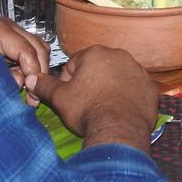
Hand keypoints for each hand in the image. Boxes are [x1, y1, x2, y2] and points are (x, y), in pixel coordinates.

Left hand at [0, 18, 49, 103]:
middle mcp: (8, 27)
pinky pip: (31, 50)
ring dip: (38, 69)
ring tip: (30, 90)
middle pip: (38, 48)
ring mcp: (10, 31)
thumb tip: (20, 83)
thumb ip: (1, 77)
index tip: (33, 93)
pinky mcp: (11, 39)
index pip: (27, 51)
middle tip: (34, 96)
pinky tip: (25, 81)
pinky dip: (32, 65)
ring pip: (38, 48)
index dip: (34, 72)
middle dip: (39, 72)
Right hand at [24, 46, 158, 151]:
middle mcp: (119, 56)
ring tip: (102, 109)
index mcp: (95, 53)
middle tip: (84, 104)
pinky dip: (128, 97)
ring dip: (110, 89)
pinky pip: (135, 89)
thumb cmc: (87, 110)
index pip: (74, 64)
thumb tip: (32, 79)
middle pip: (97, 69)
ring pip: (117, 78)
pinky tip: (120, 111)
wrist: (119, 128)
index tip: (68, 97)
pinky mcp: (150, 86)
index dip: (67, 82)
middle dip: (90, 83)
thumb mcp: (60, 98)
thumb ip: (45, 86)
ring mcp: (138, 70)